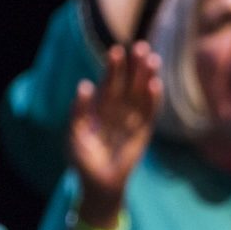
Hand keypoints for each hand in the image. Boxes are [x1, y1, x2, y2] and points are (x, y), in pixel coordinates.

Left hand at [69, 42, 160, 206]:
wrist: (99, 183)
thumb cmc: (83, 159)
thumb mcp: (75, 134)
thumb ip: (79, 111)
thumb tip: (84, 85)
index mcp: (100, 108)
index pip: (109, 83)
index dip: (113, 68)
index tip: (117, 50)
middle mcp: (117, 110)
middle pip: (128, 84)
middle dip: (134, 66)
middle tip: (141, 46)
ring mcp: (132, 121)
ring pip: (141, 94)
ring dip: (147, 78)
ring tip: (153, 59)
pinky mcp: (143, 133)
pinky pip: (149, 113)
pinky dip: (153, 100)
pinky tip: (155, 84)